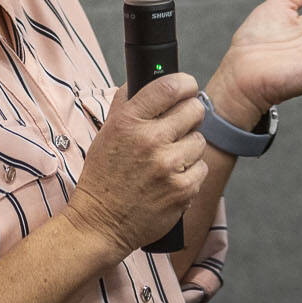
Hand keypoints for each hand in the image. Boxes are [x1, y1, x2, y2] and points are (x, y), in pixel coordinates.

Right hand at [63, 72, 207, 257]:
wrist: (100, 223)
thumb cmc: (103, 177)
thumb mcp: (105, 135)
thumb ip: (125, 105)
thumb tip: (141, 79)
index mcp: (128, 122)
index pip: (169, 87)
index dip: (185, 83)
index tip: (187, 87)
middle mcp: (149, 141)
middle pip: (194, 110)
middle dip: (190, 115)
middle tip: (180, 126)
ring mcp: (168, 166)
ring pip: (199, 140)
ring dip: (189, 147)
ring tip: (169, 159)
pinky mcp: (183, 189)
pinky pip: (202, 168)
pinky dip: (190, 173)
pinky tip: (171, 179)